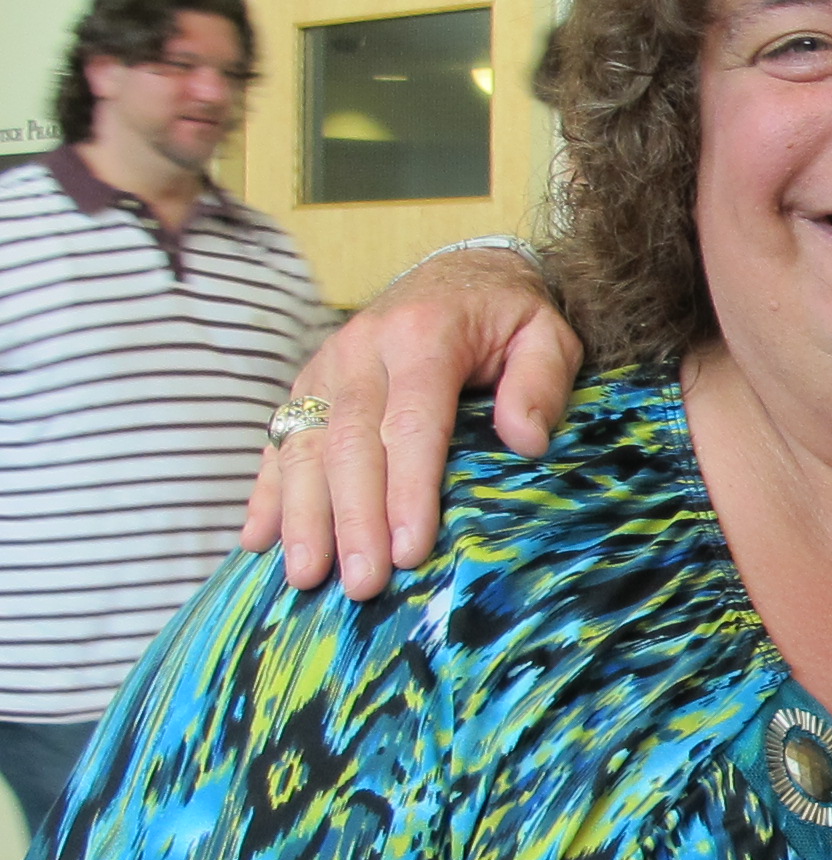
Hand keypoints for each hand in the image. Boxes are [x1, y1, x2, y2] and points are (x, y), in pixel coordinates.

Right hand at [242, 248, 581, 598]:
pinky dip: (265, 492)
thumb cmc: (509, 317)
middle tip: (361, 584)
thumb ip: (541, 382)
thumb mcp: (546, 334)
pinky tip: (256, 540)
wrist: (460, 274)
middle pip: (350, 444)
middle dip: (354, 520)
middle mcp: (363, 350)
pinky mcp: (307, 384)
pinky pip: (279, 440)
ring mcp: (326, 367)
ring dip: (303, 517)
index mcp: (423, 336)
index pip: (411, 424)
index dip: (408, 492)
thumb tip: (528, 441)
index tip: (412, 551)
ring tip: (305, 578)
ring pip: (303, 446)